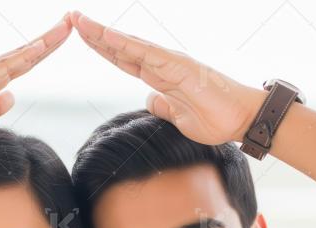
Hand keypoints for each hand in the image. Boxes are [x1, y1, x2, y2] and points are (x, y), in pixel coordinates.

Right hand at [0, 15, 71, 147]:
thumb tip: (11, 96)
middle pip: (28, 52)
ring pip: (21, 54)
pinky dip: (24, 55)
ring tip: (65, 26)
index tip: (62, 39)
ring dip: (44, 41)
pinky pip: (5, 65)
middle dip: (51, 38)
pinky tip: (40, 47)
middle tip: (71, 22)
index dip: (45, 51)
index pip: (25, 63)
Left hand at [70, 11, 264, 144]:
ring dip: (103, 34)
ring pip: (129, 45)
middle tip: (73, 18)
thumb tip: (151, 100)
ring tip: (81, 21)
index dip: (102, 48)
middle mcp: (162, 64)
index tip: (81, 37)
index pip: (123, 59)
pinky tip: (106, 35)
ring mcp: (169, 63)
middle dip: (95, 34)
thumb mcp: (178, 118)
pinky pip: (145, 53)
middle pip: (121, 47)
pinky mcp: (178, 66)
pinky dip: (124, 43)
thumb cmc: (216, 118)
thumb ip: (163, 107)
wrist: (242, 120)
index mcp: (160, 76)